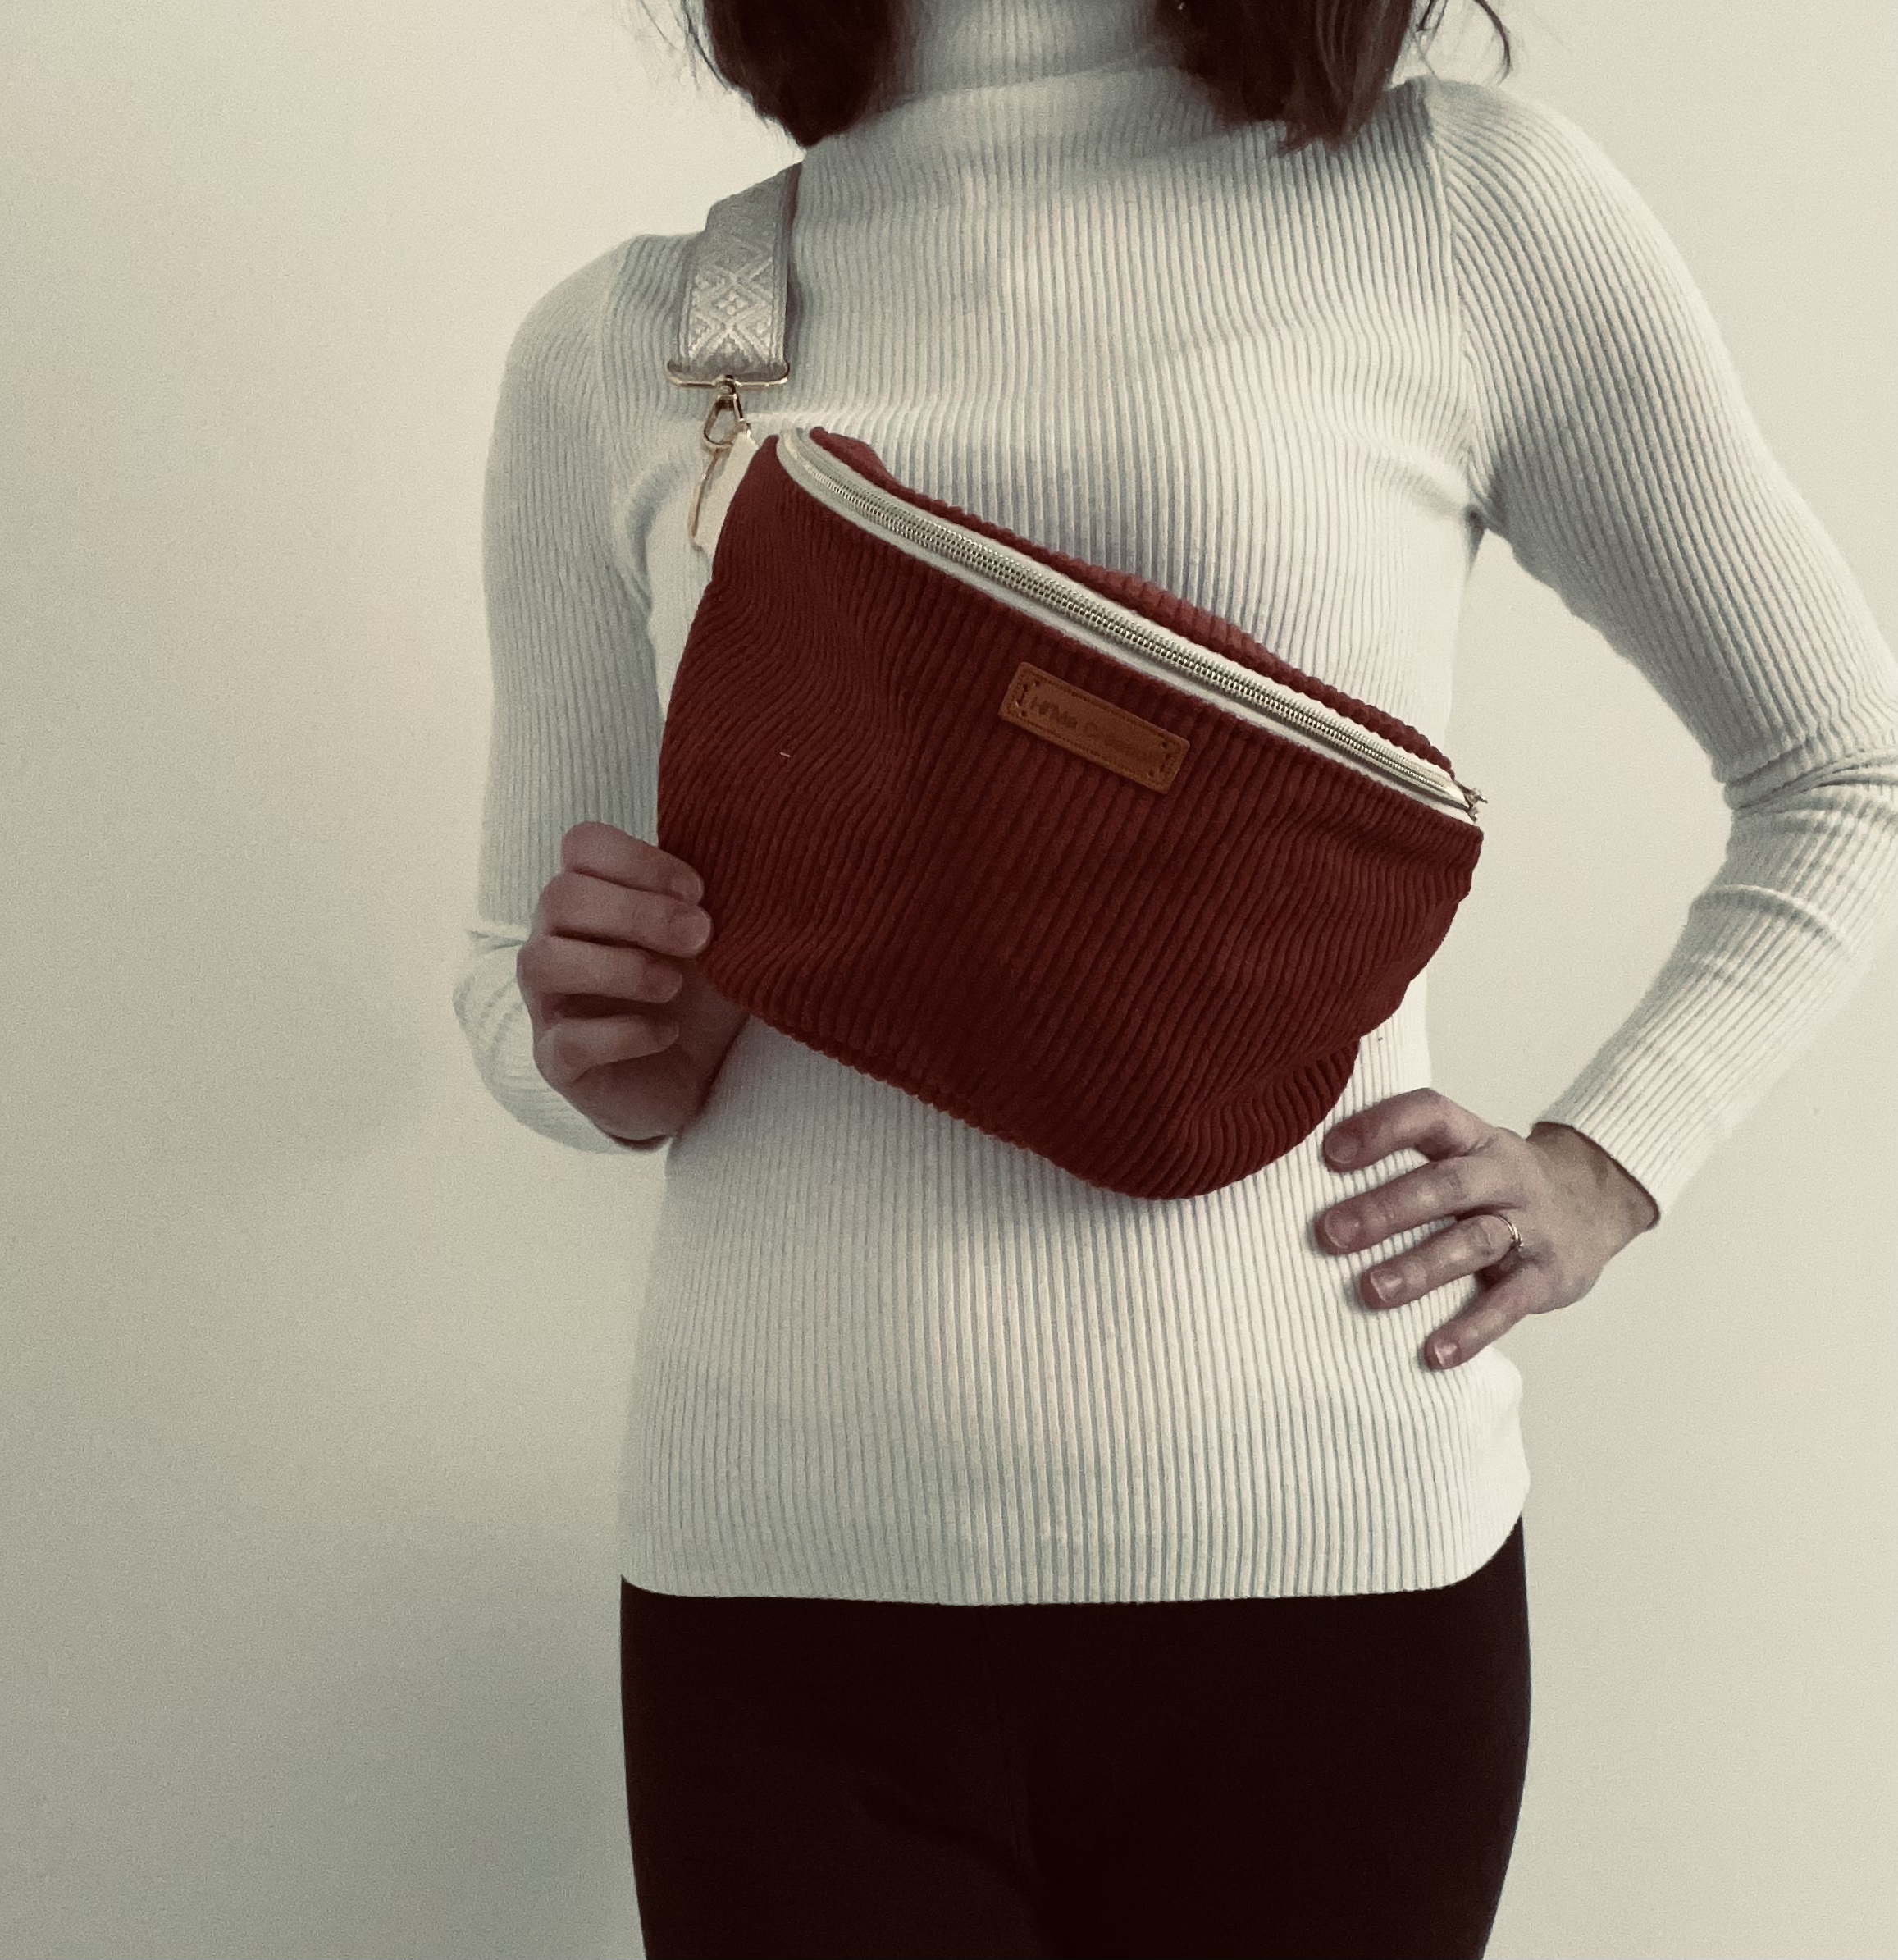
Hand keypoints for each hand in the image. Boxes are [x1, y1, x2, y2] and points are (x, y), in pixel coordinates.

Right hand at [517, 822, 748, 1145]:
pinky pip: (565, 1042)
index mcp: (592, 898)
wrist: (692, 1080)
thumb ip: (711, 903)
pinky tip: (666, 1035)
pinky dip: (621, 1035)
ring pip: (541, 962)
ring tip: (673, 985)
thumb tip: (744, 865)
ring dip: (617, 967)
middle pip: (560, 897)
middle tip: (699, 937)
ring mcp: (548, 1003)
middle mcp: (556, 941)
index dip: (637, 859)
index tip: (697, 891)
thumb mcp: (714, 942)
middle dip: (636, 912)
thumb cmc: (696, 997)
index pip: (582, 845)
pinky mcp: (557, 1062)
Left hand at [1313, 1089, 1658, 1370]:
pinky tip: (1433, 1354)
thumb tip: (1301, 1178)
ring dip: (1420, 1267)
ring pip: (1473, 1241)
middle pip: (1444, 1184)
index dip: (1382, 1128)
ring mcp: (1531, 1224)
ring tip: (1371, 1291)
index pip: (1429, 1115)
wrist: (1595, 1202)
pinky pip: (1508, 1303)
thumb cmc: (1492, 1182)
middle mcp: (1503, 1173)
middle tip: (1329, 1234)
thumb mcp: (1460, 1152)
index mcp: (1472, 1136)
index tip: (1329, 1153)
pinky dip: (1471, 1330)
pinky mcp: (1548, 1276)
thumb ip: (1404, 1159)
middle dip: (1385, 1208)